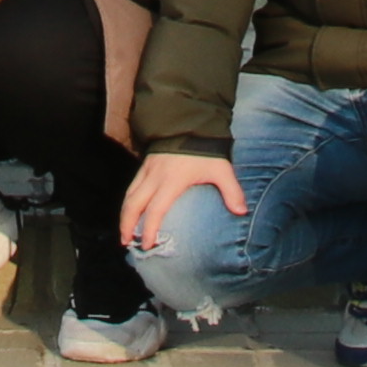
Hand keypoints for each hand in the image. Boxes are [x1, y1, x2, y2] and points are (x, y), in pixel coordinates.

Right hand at [123, 149, 243, 252]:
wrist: (190, 121)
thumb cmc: (205, 148)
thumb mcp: (221, 168)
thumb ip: (231, 191)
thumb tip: (242, 212)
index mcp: (171, 181)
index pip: (155, 209)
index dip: (149, 229)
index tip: (147, 245)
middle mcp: (155, 177)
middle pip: (134, 204)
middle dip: (126, 225)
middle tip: (125, 243)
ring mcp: (147, 169)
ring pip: (129, 195)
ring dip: (124, 214)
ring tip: (124, 232)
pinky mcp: (145, 164)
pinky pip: (131, 186)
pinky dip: (128, 201)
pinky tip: (129, 211)